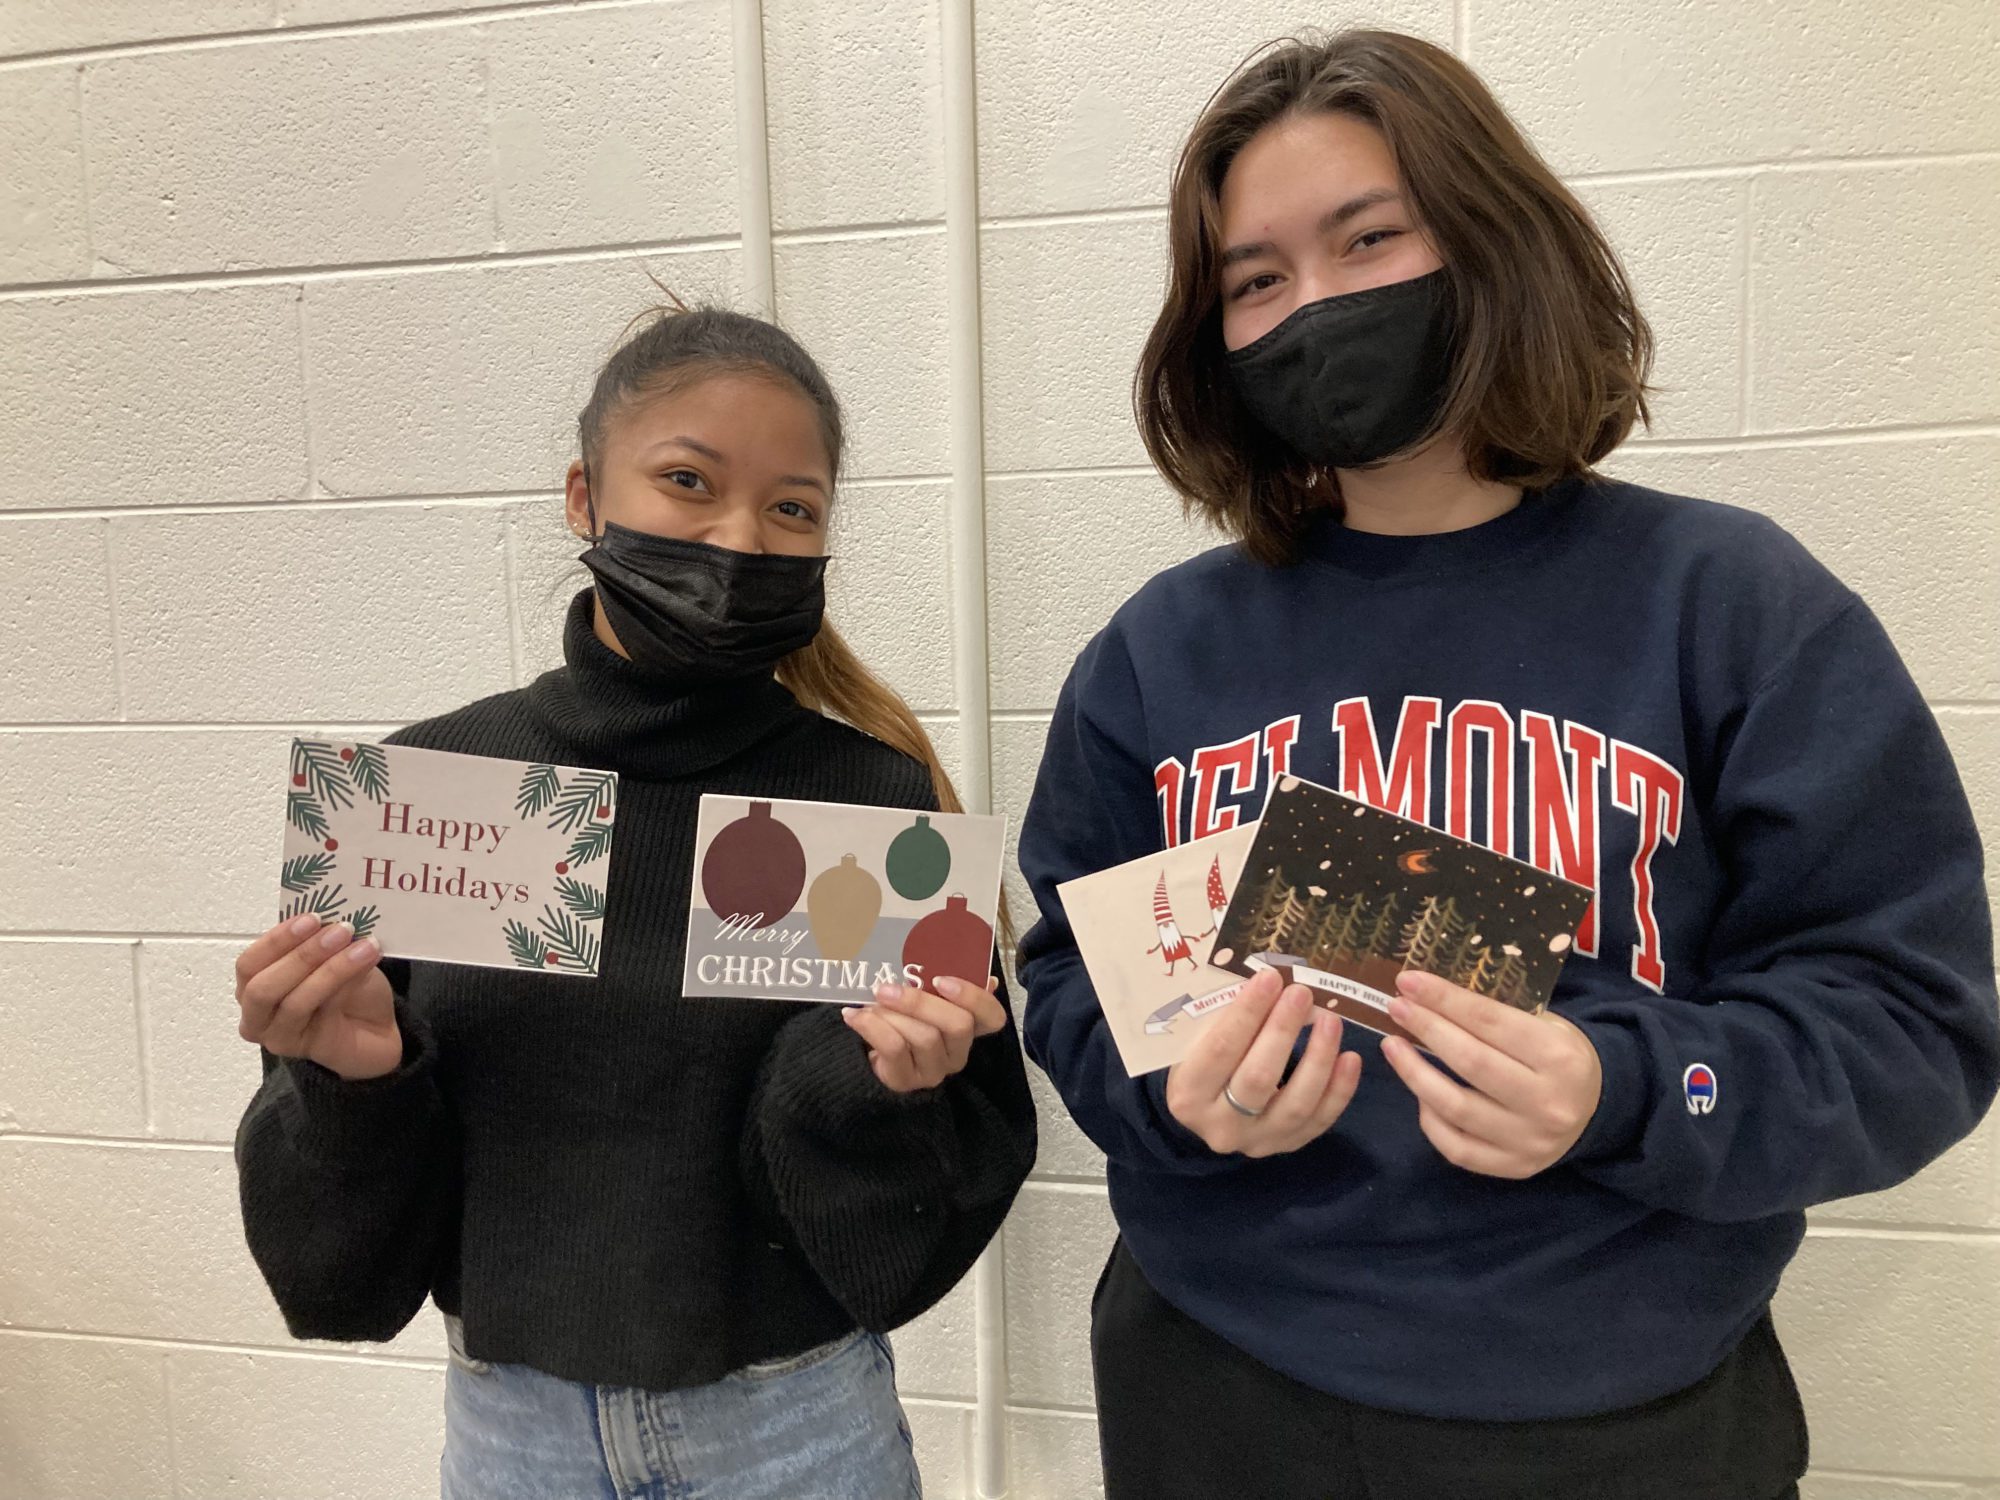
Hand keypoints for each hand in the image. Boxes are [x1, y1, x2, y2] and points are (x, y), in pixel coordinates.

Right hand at [236, 913, 401, 1081]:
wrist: (377, 1030)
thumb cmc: (349, 990)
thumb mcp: (337, 957)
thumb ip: (327, 942)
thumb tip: (335, 921)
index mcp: (254, 984)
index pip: (249, 963)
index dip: (277, 939)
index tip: (312, 917)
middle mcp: (257, 1013)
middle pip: (261, 986)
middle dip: (302, 955)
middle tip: (341, 930)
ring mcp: (276, 1035)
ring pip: (293, 1002)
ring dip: (330, 970)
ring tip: (363, 946)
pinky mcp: (301, 1050)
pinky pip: (319, 1015)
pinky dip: (344, 985)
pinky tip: (366, 963)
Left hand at [845, 975, 1006, 1092]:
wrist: (867, 1052)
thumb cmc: (901, 1016)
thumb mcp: (921, 996)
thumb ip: (938, 980)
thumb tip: (961, 961)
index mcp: (970, 1027)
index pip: (993, 1016)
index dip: (974, 997)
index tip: (942, 979)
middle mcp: (958, 1052)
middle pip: (958, 1025)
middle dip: (921, 1002)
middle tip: (886, 988)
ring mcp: (934, 1070)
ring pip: (924, 1037)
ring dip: (892, 1014)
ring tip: (869, 1002)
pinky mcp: (906, 1081)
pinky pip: (894, 1050)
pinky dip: (872, 1027)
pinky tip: (854, 1016)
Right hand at [1163, 968, 1361, 1157]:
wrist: (1208, 1113)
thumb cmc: (1204, 1063)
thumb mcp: (1200, 1040)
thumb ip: (1231, 1019)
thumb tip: (1275, 985)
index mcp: (1188, 1094)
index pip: (1220, 1049)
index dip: (1247, 1013)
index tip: (1270, 979)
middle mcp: (1220, 1126)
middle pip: (1257, 1078)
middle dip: (1282, 1031)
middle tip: (1301, 993)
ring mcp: (1257, 1141)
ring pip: (1295, 1104)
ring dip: (1317, 1058)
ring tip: (1331, 1020)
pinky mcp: (1287, 1146)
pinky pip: (1320, 1121)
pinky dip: (1340, 1089)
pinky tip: (1350, 1058)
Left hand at [1380, 970, 1601, 1178]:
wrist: (1597, 1107)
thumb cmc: (1558, 1054)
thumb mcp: (1544, 1024)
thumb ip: (1495, 1014)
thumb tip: (1427, 994)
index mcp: (1559, 1056)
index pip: (1490, 1021)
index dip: (1444, 999)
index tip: (1408, 981)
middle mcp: (1548, 1102)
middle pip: (1470, 1062)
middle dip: (1426, 1029)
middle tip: (1396, 1008)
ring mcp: (1530, 1141)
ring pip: (1456, 1108)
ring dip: (1415, 1073)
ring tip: (1392, 1046)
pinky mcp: (1515, 1167)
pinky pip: (1457, 1147)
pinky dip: (1430, 1119)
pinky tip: (1419, 1093)